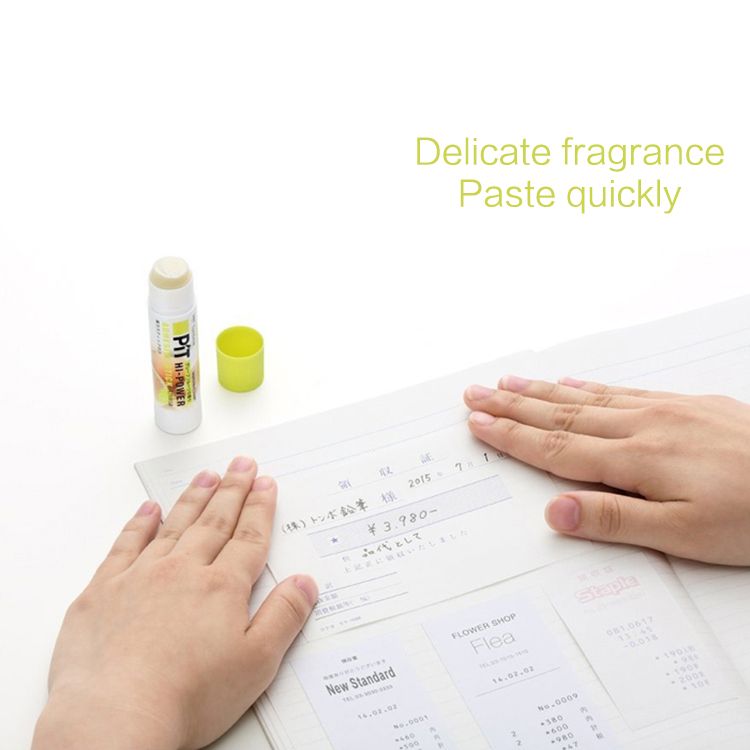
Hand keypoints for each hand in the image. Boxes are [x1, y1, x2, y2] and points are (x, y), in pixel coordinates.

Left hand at [32, 456, 317, 749]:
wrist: (114, 718)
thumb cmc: (187, 697)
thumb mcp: (256, 664)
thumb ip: (284, 617)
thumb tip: (305, 583)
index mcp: (222, 588)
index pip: (249, 537)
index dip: (260, 508)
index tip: (266, 484)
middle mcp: (183, 571)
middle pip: (215, 521)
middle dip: (232, 490)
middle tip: (242, 465)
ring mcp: (140, 577)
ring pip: (174, 525)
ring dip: (193, 499)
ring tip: (206, 476)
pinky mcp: (103, 591)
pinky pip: (125, 545)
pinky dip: (139, 524)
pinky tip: (148, 509)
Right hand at [464, 376, 749, 565]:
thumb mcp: (686, 534)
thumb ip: (615, 521)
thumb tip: (554, 512)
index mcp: (634, 460)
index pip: (555, 447)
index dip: (512, 436)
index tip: (478, 424)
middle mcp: (641, 427)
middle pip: (560, 414)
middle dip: (512, 405)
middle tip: (476, 393)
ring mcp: (663, 411)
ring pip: (585, 397)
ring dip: (541, 391)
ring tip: (508, 382)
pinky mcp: (686, 404)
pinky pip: (622, 390)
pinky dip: (589, 385)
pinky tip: (574, 381)